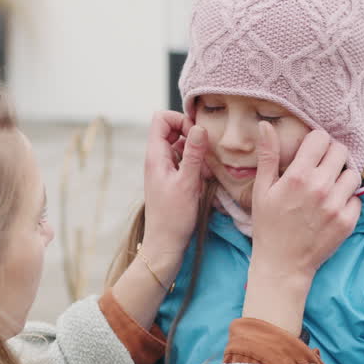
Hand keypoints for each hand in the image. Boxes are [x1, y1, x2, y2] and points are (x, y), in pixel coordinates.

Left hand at [140, 110, 208, 279]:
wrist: (165, 244)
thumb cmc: (173, 217)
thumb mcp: (187, 183)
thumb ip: (193, 153)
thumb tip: (198, 127)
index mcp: (155, 155)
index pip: (161, 118)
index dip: (180, 120)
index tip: (197, 135)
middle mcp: (157, 159)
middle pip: (173, 130)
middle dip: (192, 136)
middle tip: (207, 151)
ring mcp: (164, 169)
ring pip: (181, 147)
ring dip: (197, 153)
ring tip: (207, 169)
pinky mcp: (172, 180)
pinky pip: (185, 163)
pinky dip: (197, 166)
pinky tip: (205, 180)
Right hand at [241, 124, 360, 334]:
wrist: (283, 264)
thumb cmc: (268, 225)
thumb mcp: (262, 189)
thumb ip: (268, 155)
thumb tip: (266, 125)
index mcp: (298, 176)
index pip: (321, 138)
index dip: (316, 141)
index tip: (312, 150)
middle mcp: (320, 188)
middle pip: (341, 152)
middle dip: (331, 155)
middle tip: (322, 166)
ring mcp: (336, 205)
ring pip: (353, 173)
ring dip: (342, 175)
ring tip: (329, 185)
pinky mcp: (348, 221)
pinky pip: (357, 197)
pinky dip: (348, 198)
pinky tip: (332, 205)